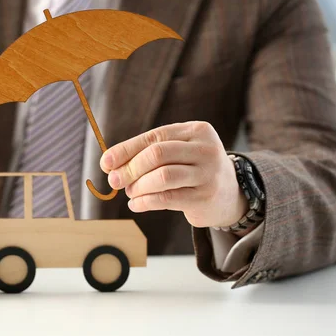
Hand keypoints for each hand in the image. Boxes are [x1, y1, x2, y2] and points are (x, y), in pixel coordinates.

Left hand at [100, 121, 250, 234]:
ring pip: (162, 177)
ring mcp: (208, 173)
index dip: (126, 149)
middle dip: (130, 168)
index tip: (106, 163)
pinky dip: (145, 202)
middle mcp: (205, 149)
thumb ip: (148, 154)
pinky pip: (167, 198)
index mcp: (196, 130)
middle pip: (157, 154)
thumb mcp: (177, 153)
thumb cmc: (193, 169)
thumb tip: (110, 165)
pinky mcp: (205, 197)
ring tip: (130, 192)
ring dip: (138, 186)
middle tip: (115, 181)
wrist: (229, 195)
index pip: (154, 137)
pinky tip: (136, 204)